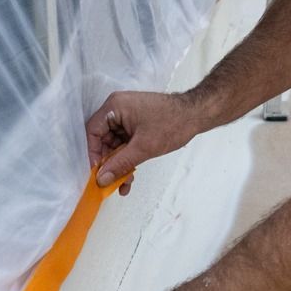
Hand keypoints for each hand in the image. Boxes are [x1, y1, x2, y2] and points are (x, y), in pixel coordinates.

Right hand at [85, 90, 203, 193]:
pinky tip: (131, 175)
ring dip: (119, 164)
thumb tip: (102, 178)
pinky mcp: (138, 124)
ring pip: (116, 145)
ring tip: (123, 184)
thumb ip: (120, 164)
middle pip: (103, 140)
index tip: (97, 172)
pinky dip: (128, 158)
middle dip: (108, 163)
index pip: (93, 131)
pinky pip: (126, 143)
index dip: (93, 153)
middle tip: (110, 181)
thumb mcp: (143, 147)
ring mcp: (129, 116)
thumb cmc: (173, 122)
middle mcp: (119, 109)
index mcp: (115, 106)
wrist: (197, 115)